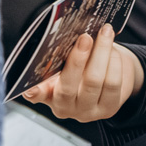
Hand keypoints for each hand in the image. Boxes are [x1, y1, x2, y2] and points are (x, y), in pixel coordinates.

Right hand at [22, 24, 143, 121]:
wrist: (105, 80)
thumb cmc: (80, 69)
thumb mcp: (66, 64)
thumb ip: (62, 57)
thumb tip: (68, 36)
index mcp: (48, 95)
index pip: (37, 95)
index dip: (34, 93)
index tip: (31, 89)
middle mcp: (65, 108)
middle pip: (69, 86)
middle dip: (78, 59)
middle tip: (85, 37)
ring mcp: (87, 112)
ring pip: (96, 81)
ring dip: (102, 53)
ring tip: (105, 33)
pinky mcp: (109, 109)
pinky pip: (114, 83)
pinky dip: (114, 62)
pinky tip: (112, 50)